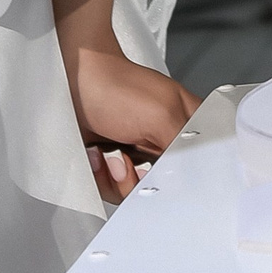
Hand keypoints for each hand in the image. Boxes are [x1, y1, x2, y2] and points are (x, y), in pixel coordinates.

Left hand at [64, 42, 199, 203]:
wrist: (74, 80)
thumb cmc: (115, 85)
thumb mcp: (162, 115)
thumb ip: (183, 148)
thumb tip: (188, 176)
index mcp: (187, 126)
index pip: (197, 166)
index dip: (176, 175)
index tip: (157, 165)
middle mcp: (164, 143)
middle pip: (164, 185)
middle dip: (140, 177)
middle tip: (128, 156)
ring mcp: (138, 155)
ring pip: (136, 191)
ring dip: (116, 176)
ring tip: (109, 153)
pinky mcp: (114, 164)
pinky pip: (112, 188)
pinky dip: (100, 174)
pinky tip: (98, 154)